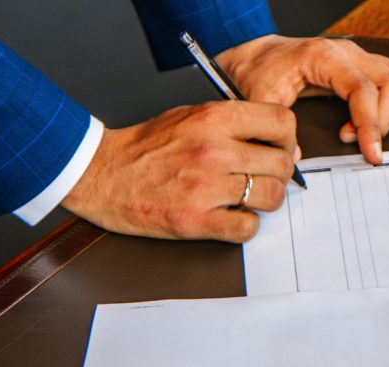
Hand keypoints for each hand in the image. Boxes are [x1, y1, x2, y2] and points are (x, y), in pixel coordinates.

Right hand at [62, 101, 297, 241]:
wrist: (100, 173)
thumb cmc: (146, 146)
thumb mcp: (191, 115)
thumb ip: (234, 124)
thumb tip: (280, 143)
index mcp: (213, 119)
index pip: (280, 122)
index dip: (288, 137)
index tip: (281, 147)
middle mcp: (213, 151)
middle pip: (282, 163)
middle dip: (280, 172)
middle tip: (265, 176)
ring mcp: (204, 188)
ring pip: (271, 197)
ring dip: (267, 200)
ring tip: (248, 197)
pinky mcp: (194, 220)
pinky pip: (247, 228)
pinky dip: (246, 225)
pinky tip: (232, 216)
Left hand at [215, 35, 388, 164]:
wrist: (256, 58)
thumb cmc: (259, 73)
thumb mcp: (259, 101)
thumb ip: (276, 129)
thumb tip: (297, 157)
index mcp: (323, 57)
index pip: (363, 88)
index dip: (371, 124)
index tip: (371, 152)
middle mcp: (345, 52)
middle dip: (384, 120)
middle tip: (364, 145)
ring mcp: (355, 56)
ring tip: (361, 134)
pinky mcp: (359, 65)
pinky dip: (386, 104)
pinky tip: (362, 123)